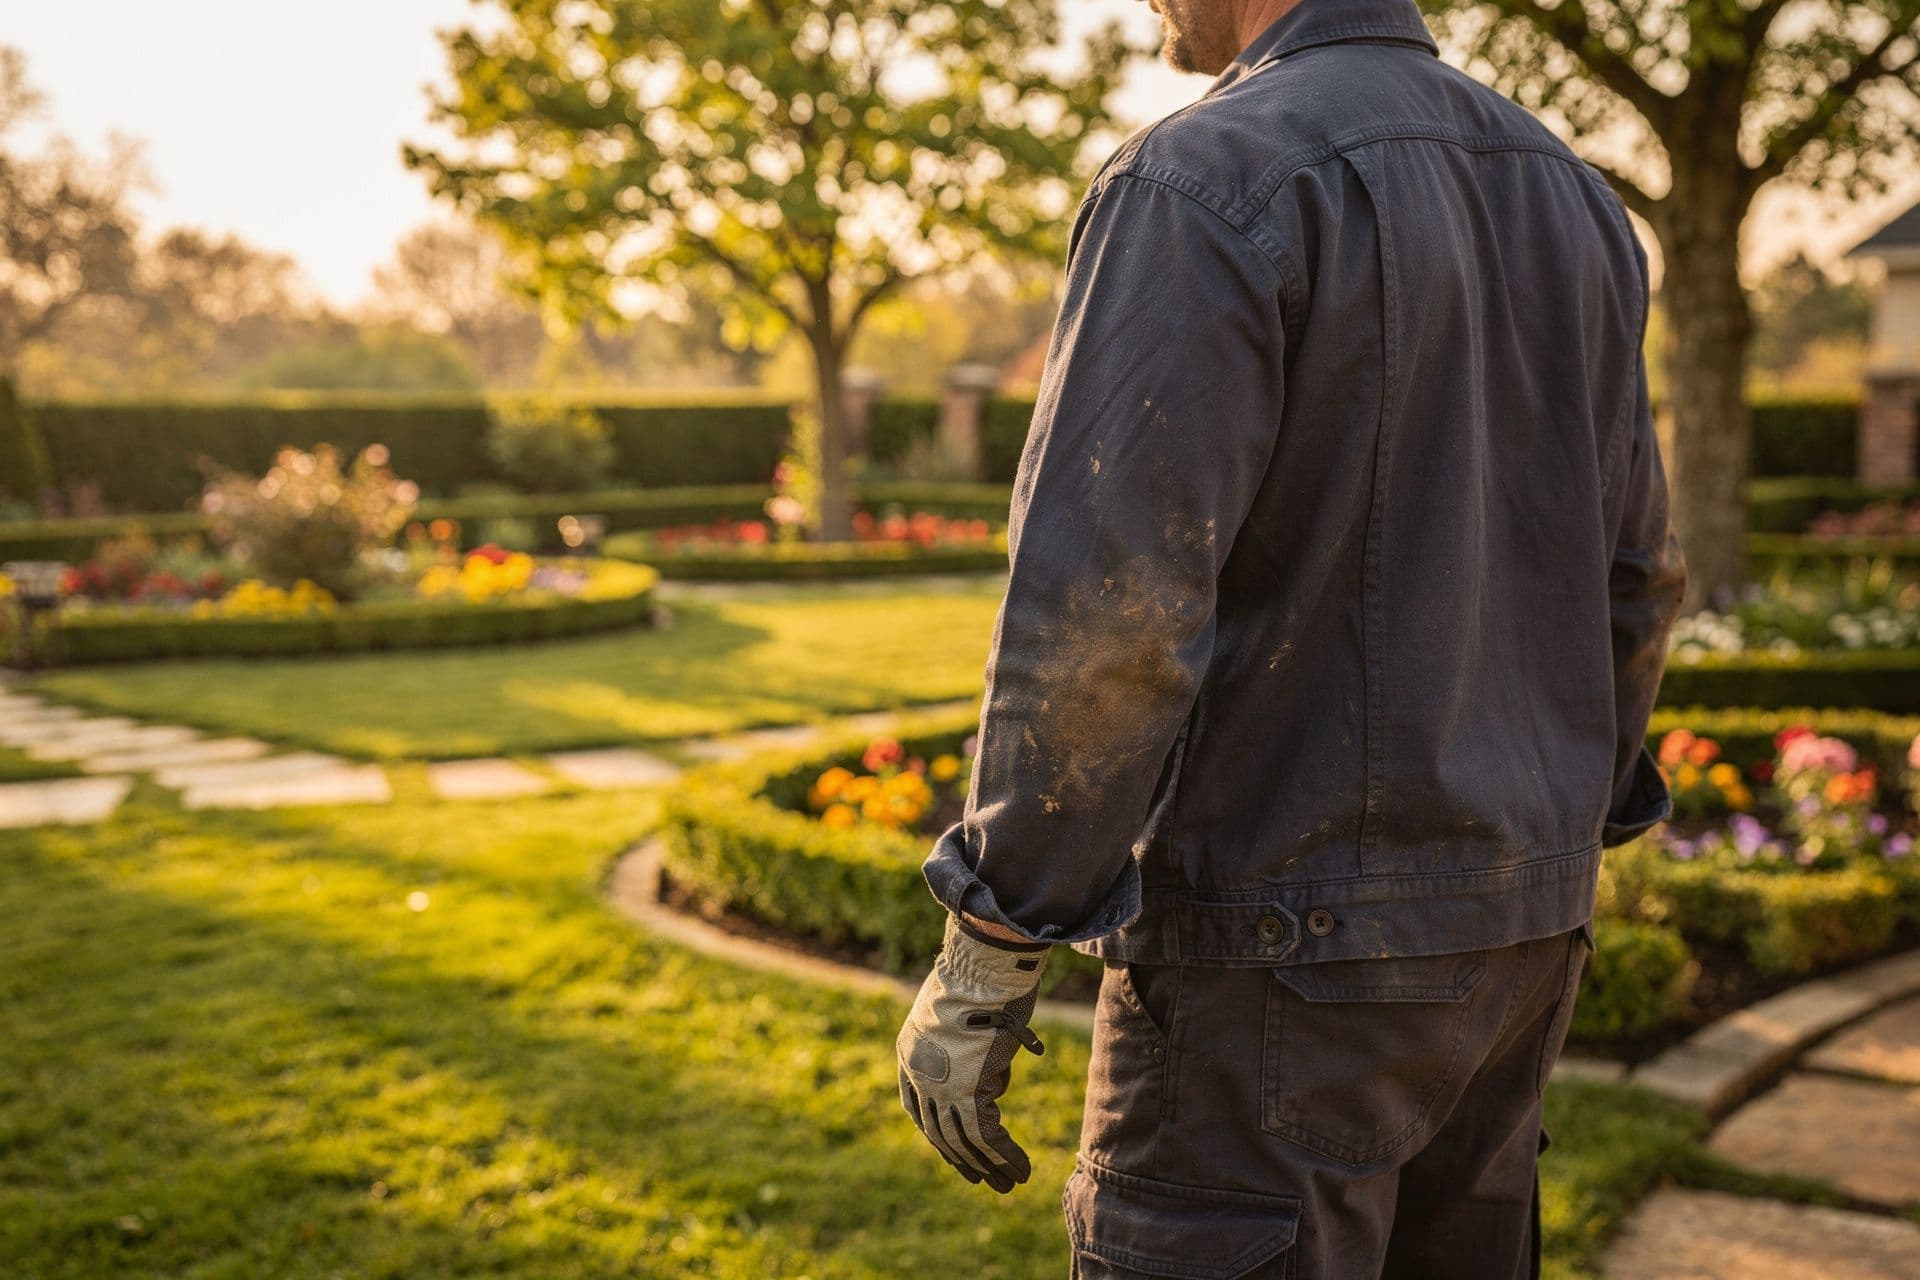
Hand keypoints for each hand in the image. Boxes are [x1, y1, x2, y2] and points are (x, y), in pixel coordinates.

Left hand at [896, 913, 1049, 1192]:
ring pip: (964, 1139)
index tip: (954, 1151)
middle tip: (981, 1180)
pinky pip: (987, 1135)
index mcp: (908, 1053)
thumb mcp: (960, 1013)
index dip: (936, 1134)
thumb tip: (990, 1075)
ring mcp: (942, 1084)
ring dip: (988, 1166)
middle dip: (962, 1159)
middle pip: (939, 1130)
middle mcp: (918, 1073)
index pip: (917, 1108)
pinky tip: (1020, 1171)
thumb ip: (964, 1046)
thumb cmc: (981, 977)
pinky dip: (1006, 1157)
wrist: (984, 964)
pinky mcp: (969, 1089)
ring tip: (1007, 1185)